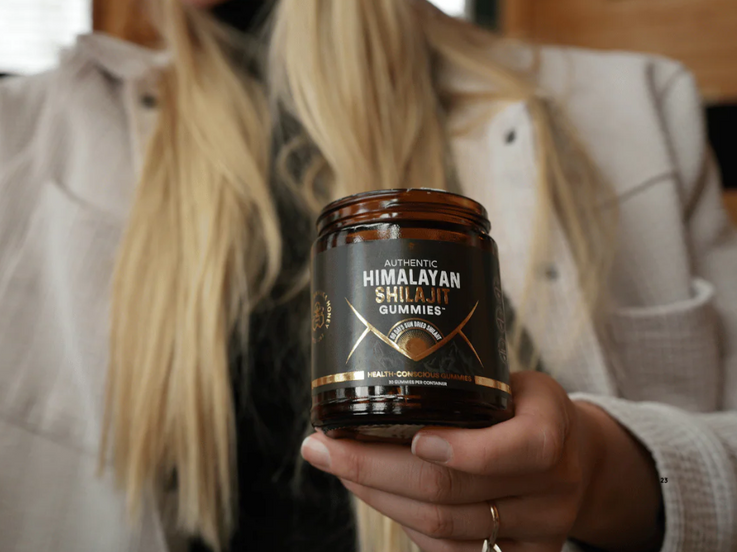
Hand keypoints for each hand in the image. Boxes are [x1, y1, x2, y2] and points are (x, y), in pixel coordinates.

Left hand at [301, 372, 592, 550]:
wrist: (575, 461)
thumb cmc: (528, 409)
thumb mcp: (516, 382)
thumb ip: (468, 384)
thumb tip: (383, 363)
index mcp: (553, 430)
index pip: (520, 448)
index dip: (464, 450)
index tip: (413, 437)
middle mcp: (551, 489)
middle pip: (452, 492)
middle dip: (375, 470)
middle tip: (322, 447)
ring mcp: (536, 533)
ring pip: (441, 528)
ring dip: (378, 496)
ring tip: (336, 465)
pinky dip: (403, 522)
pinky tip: (374, 493)